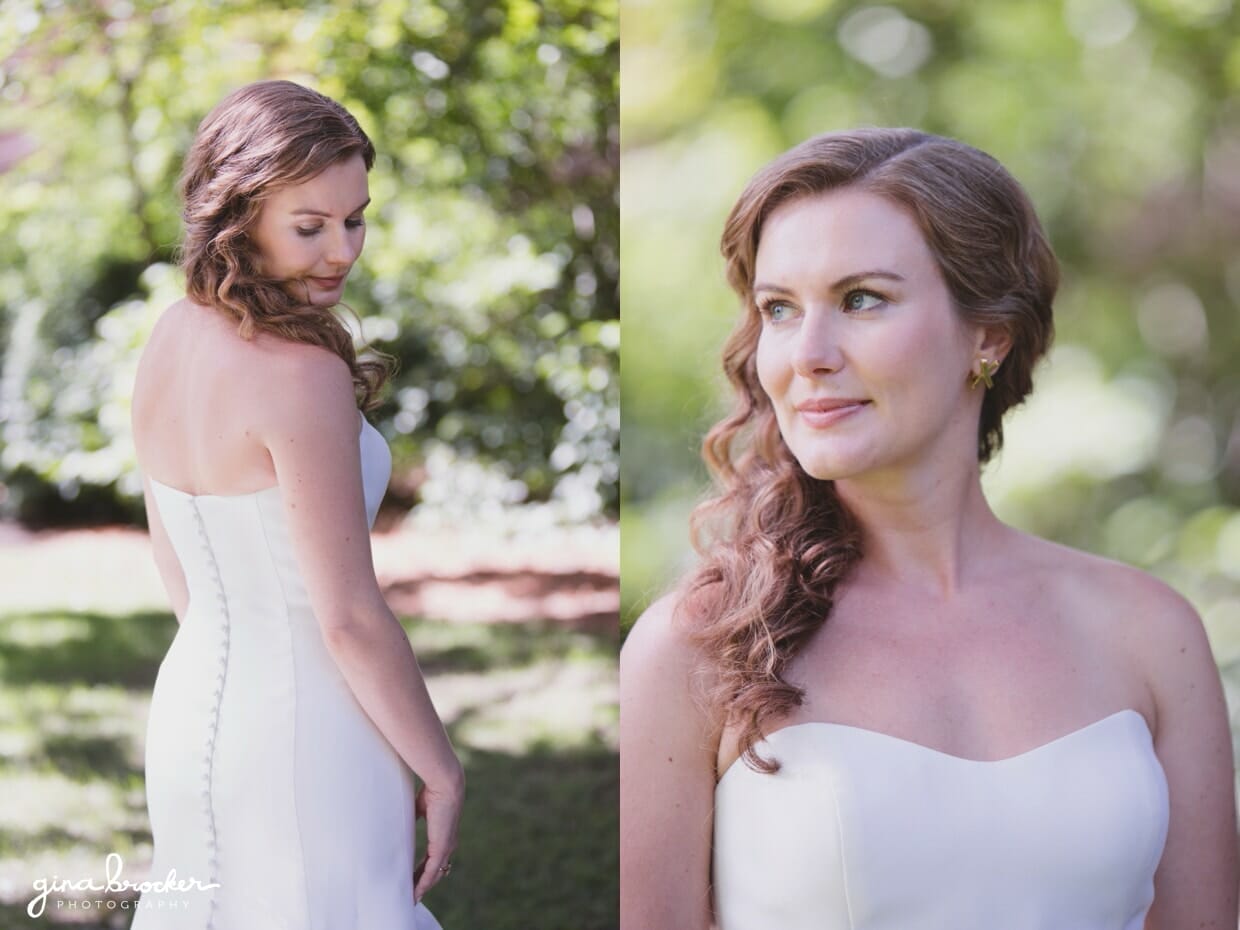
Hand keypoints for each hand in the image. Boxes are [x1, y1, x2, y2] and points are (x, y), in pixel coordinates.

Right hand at [413, 769, 463, 903]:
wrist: (444, 784)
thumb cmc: (432, 791)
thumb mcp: (420, 808)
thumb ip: (415, 816)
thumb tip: (402, 817)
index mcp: (444, 834)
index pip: (434, 858)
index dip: (424, 869)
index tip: (412, 876)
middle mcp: (448, 843)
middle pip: (436, 870)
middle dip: (422, 883)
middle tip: (409, 893)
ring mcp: (446, 847)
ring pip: (434, 874)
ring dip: (422, 887)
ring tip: (410, 897)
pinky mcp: (442, 848)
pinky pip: (432, 871)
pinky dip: (423, 884)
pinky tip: (415, 893)